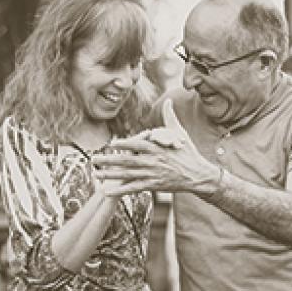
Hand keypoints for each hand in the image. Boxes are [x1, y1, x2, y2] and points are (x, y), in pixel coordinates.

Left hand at [92, 99, 219, 195]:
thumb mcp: (180, 132)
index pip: (139, 145)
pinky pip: (134, 187)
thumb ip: (170, 117)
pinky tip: (107, 190)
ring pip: (128, 174)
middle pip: (128, 161)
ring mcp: (153, 174)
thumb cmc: (187, 152)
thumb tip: (168, 100)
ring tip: (96, 173)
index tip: (111, 143)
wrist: (198, 174)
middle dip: (109, 160)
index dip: (125, 144)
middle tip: (93, 159)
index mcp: (158, 148)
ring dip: (110, 174)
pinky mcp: (154, 185)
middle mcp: (153, 161)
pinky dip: (120, 189)